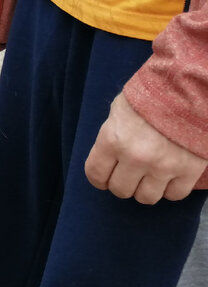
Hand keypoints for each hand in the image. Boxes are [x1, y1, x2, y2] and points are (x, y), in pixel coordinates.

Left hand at [85, 94, 206, 204]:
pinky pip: (175, 195)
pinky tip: (171, 177)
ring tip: (151, 176)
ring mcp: (163, 166)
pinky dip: (172, 189)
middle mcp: (135, 158)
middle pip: (121, 190)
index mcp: (112, 140)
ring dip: (147, 189)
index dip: (100, 178)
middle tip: (131, 175)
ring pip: (147, 197)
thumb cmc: (152, 94)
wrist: (191, 89)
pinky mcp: (189, 170)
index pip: (96, 174)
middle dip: (124, 183)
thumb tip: (109, 153)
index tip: (106, 177)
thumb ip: (112, 133)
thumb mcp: (120, 109)